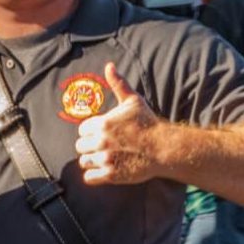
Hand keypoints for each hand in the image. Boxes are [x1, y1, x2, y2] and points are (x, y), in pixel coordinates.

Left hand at [76, 64, 168, 185]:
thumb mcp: (133, 101)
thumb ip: (118, 84)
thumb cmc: (147, 123)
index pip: (82, 129)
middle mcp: (101, 142)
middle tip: (104, 146)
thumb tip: (109, 65)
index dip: (91, 131)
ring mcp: (105, 159)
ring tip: (105, 157)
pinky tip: (104, 169)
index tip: (103, 133)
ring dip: (92, 160)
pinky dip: (94, 175)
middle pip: (80, 146)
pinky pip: (89, 178)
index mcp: (103, 123)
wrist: (163, 148)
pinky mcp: (111, 175)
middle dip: (90, 146)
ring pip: (84, 162)